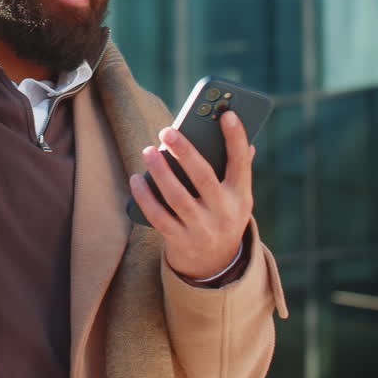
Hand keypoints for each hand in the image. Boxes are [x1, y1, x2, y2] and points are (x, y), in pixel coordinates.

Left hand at [129, 111, 254, 279]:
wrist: (215, 264)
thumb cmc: (222, 213)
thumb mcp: (236, 195)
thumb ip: (235, 165)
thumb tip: (234, 128)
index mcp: (241, 196)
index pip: (241, 164)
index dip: (236, 139)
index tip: (228, 113)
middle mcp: (224, 213)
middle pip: (204, 178)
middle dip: (185, 152)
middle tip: (166, 130)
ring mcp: (202, 229)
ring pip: (178, 198)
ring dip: (161, 172)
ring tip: (148, 151)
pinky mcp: (180, 241)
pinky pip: (159, 217)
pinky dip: (145, 197)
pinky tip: (136, 178)